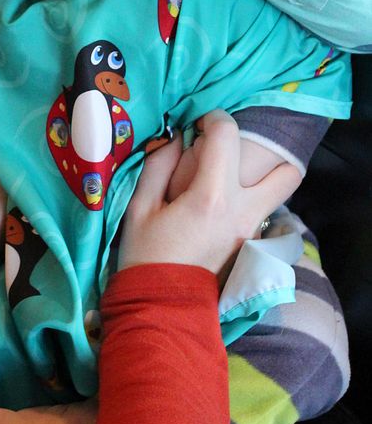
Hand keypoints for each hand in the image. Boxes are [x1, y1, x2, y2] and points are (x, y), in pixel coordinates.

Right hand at [117, 110, 301, 281]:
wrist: (162, 305)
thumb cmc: (145, 254)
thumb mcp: (140, 206)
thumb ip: (159, 165)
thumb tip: (175, 139)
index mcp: (211, 196)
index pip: (227, 135)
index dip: (213, 118)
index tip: (197, 124)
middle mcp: (243, 211)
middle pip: (284, 169)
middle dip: (262, 150)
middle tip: (228, 151)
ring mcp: (252, 230)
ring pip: (282, 191)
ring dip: (262, 175)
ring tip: (231, 175)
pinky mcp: (252, 244)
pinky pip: (265, 210)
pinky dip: (253, 197)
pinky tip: (225, 201)